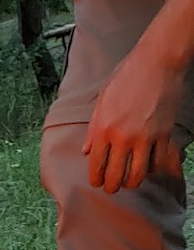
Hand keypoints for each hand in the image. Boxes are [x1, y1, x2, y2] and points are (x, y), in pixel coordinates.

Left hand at [84, 43, 185, 192]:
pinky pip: (156, 163)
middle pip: (116, 176)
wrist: (157, 62)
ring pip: (138, 175)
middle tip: (111, 187)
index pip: (96, 165)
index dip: (96, 179)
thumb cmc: (127, 76)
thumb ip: (93, 129)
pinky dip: (151, 169)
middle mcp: (123, 136)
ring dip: (131, 182)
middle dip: (111, 187)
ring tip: (128, 182)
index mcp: (104, 128)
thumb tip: (86, 151)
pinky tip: (147, 167)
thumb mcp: (102, 100)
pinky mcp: (163, 135)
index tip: (96, 183)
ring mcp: (145, 137)